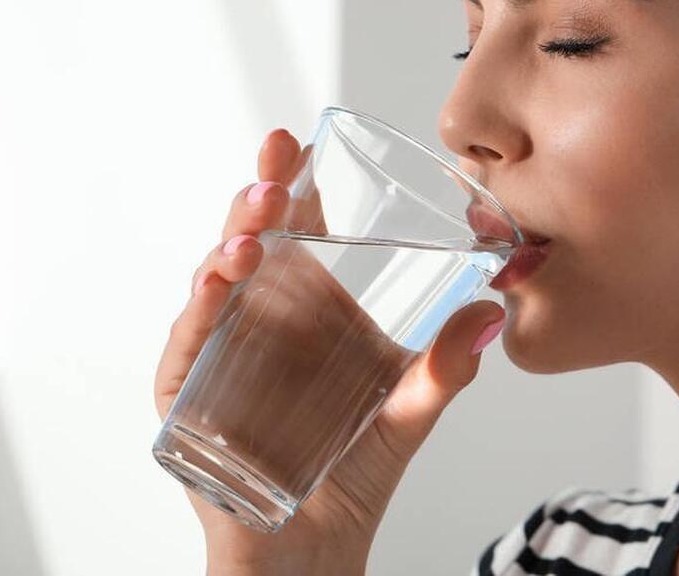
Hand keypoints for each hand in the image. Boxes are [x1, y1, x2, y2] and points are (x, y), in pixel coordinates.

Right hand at [154, 128, 505, 575]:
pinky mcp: (188, 394)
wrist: (312, 550)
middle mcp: (260, 319)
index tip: (303, 143)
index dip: (297, 186)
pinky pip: (190, 344)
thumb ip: (445, 368)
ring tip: (256, 227)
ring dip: (232, 245)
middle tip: (275, 164)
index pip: (299, 232)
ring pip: (217, 281)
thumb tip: (490, 311)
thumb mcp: (407, 412)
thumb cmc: (352, 475)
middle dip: (259, 195)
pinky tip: (218, 282)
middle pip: (253, 241)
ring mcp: (220, 351)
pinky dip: (200, 310)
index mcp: (309, 309)